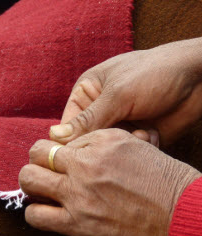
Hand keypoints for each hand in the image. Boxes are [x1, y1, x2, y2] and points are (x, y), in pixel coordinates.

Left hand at [19, 129, 200, 235]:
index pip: (59, 141)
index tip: (64, 162)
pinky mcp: (77, 224)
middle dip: (36, 160)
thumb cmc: (162, 179)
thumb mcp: (133, 144)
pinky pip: (36, 216)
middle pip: (35, 153)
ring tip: (40, 189)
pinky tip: (44, 211)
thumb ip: (100, 141)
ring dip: (30, 183)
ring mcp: (78, 195)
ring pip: (28, 179)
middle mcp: (84, 165)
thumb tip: (73, 146)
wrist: (181, 215)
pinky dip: (34, 212)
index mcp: (99, 142)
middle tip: (43, 170)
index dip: (59, 151)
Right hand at [49, 38, 201, 145]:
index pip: (67, 126)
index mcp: (86, 95)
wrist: (200, 77)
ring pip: (107, 151)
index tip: (74, 157)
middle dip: (101, 144)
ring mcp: (119, 125)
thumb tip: (54, 137)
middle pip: (86, 141)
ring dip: (123, 145)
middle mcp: (99, 112)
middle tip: (117, 138)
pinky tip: (152, 133)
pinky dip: (140, 147)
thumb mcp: (117, 94)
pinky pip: (127, 153)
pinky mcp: (136, 137)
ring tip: (141, 131)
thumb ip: (87, 119)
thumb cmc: (155, 73)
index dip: (68, 143)